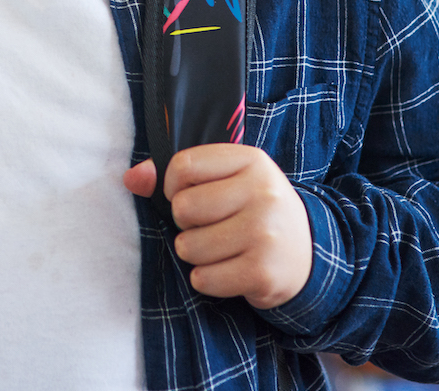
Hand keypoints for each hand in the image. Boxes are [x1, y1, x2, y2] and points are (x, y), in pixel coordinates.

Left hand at [123, 145, 311, 309]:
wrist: (307, 253)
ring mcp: (264, 233)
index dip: (173, 186)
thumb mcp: (227, 181)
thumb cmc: (254, 210)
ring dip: (195, 254)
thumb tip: (131, 178)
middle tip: (210, 226)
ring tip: (220, 248)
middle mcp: (262, 192)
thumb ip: (176, 176)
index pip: (183, 165)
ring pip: (189, 246)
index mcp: (250, 161)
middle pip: (183, 208)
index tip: (187, 195)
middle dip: (186, 224)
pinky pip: (203, 279)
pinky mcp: (263, 272)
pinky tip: (228, 269)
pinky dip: (207, 279)